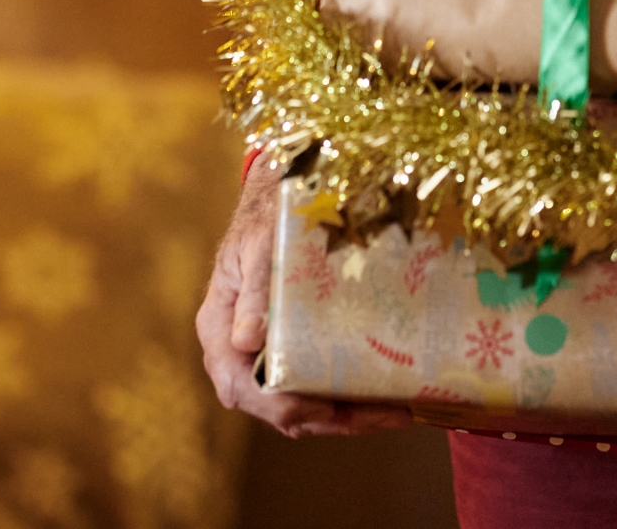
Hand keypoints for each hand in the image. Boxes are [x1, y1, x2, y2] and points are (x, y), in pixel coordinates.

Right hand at [196, 150, 414, 437]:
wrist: (275, 197)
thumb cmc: (265, 217)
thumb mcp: (258, 246)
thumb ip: (254, 292)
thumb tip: (245, 342)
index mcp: (218, 329)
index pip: (240, 388)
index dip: (281, 405)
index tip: (326, 404)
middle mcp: (236, 352)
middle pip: (275, 408)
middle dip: (331, 419)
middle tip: (387, 415)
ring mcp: (261, 355)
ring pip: (299, 405)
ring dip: (346, 416)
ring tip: (398, 411)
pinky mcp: (288, 350)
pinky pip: (313, 386)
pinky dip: (346, 397)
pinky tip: (385, 394)